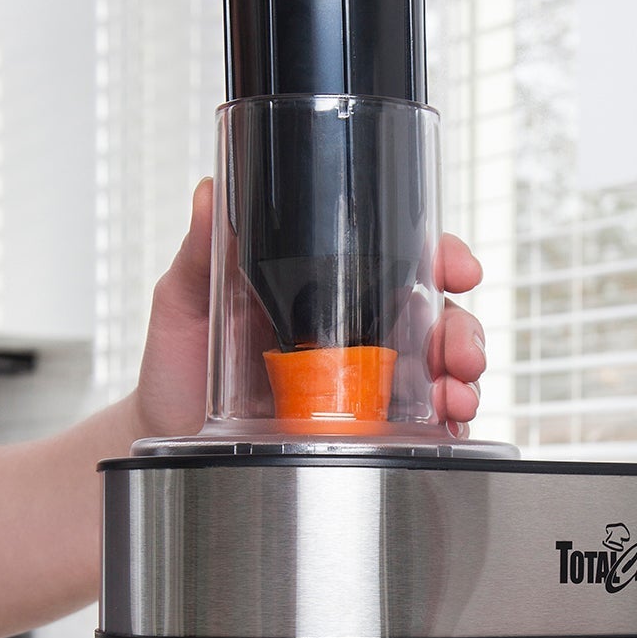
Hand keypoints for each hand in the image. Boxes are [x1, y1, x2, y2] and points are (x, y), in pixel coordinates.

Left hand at [134, 180, 486, 440]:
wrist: (171, 443)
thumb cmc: (180, 372)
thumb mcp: (185, 303)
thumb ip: (200, 252)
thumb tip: (210, 194)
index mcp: (326, 291)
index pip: (398, 261)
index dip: (439, 257)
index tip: (454, 267)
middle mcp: (358, 335)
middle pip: (436, 318)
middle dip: (464, 330)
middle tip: (458, 351)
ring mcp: (369, 385)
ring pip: (443, 370)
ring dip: (463, 379)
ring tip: (454, 396)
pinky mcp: (371, 432)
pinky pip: (428, 425)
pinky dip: (451, 424)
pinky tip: (446, 424)